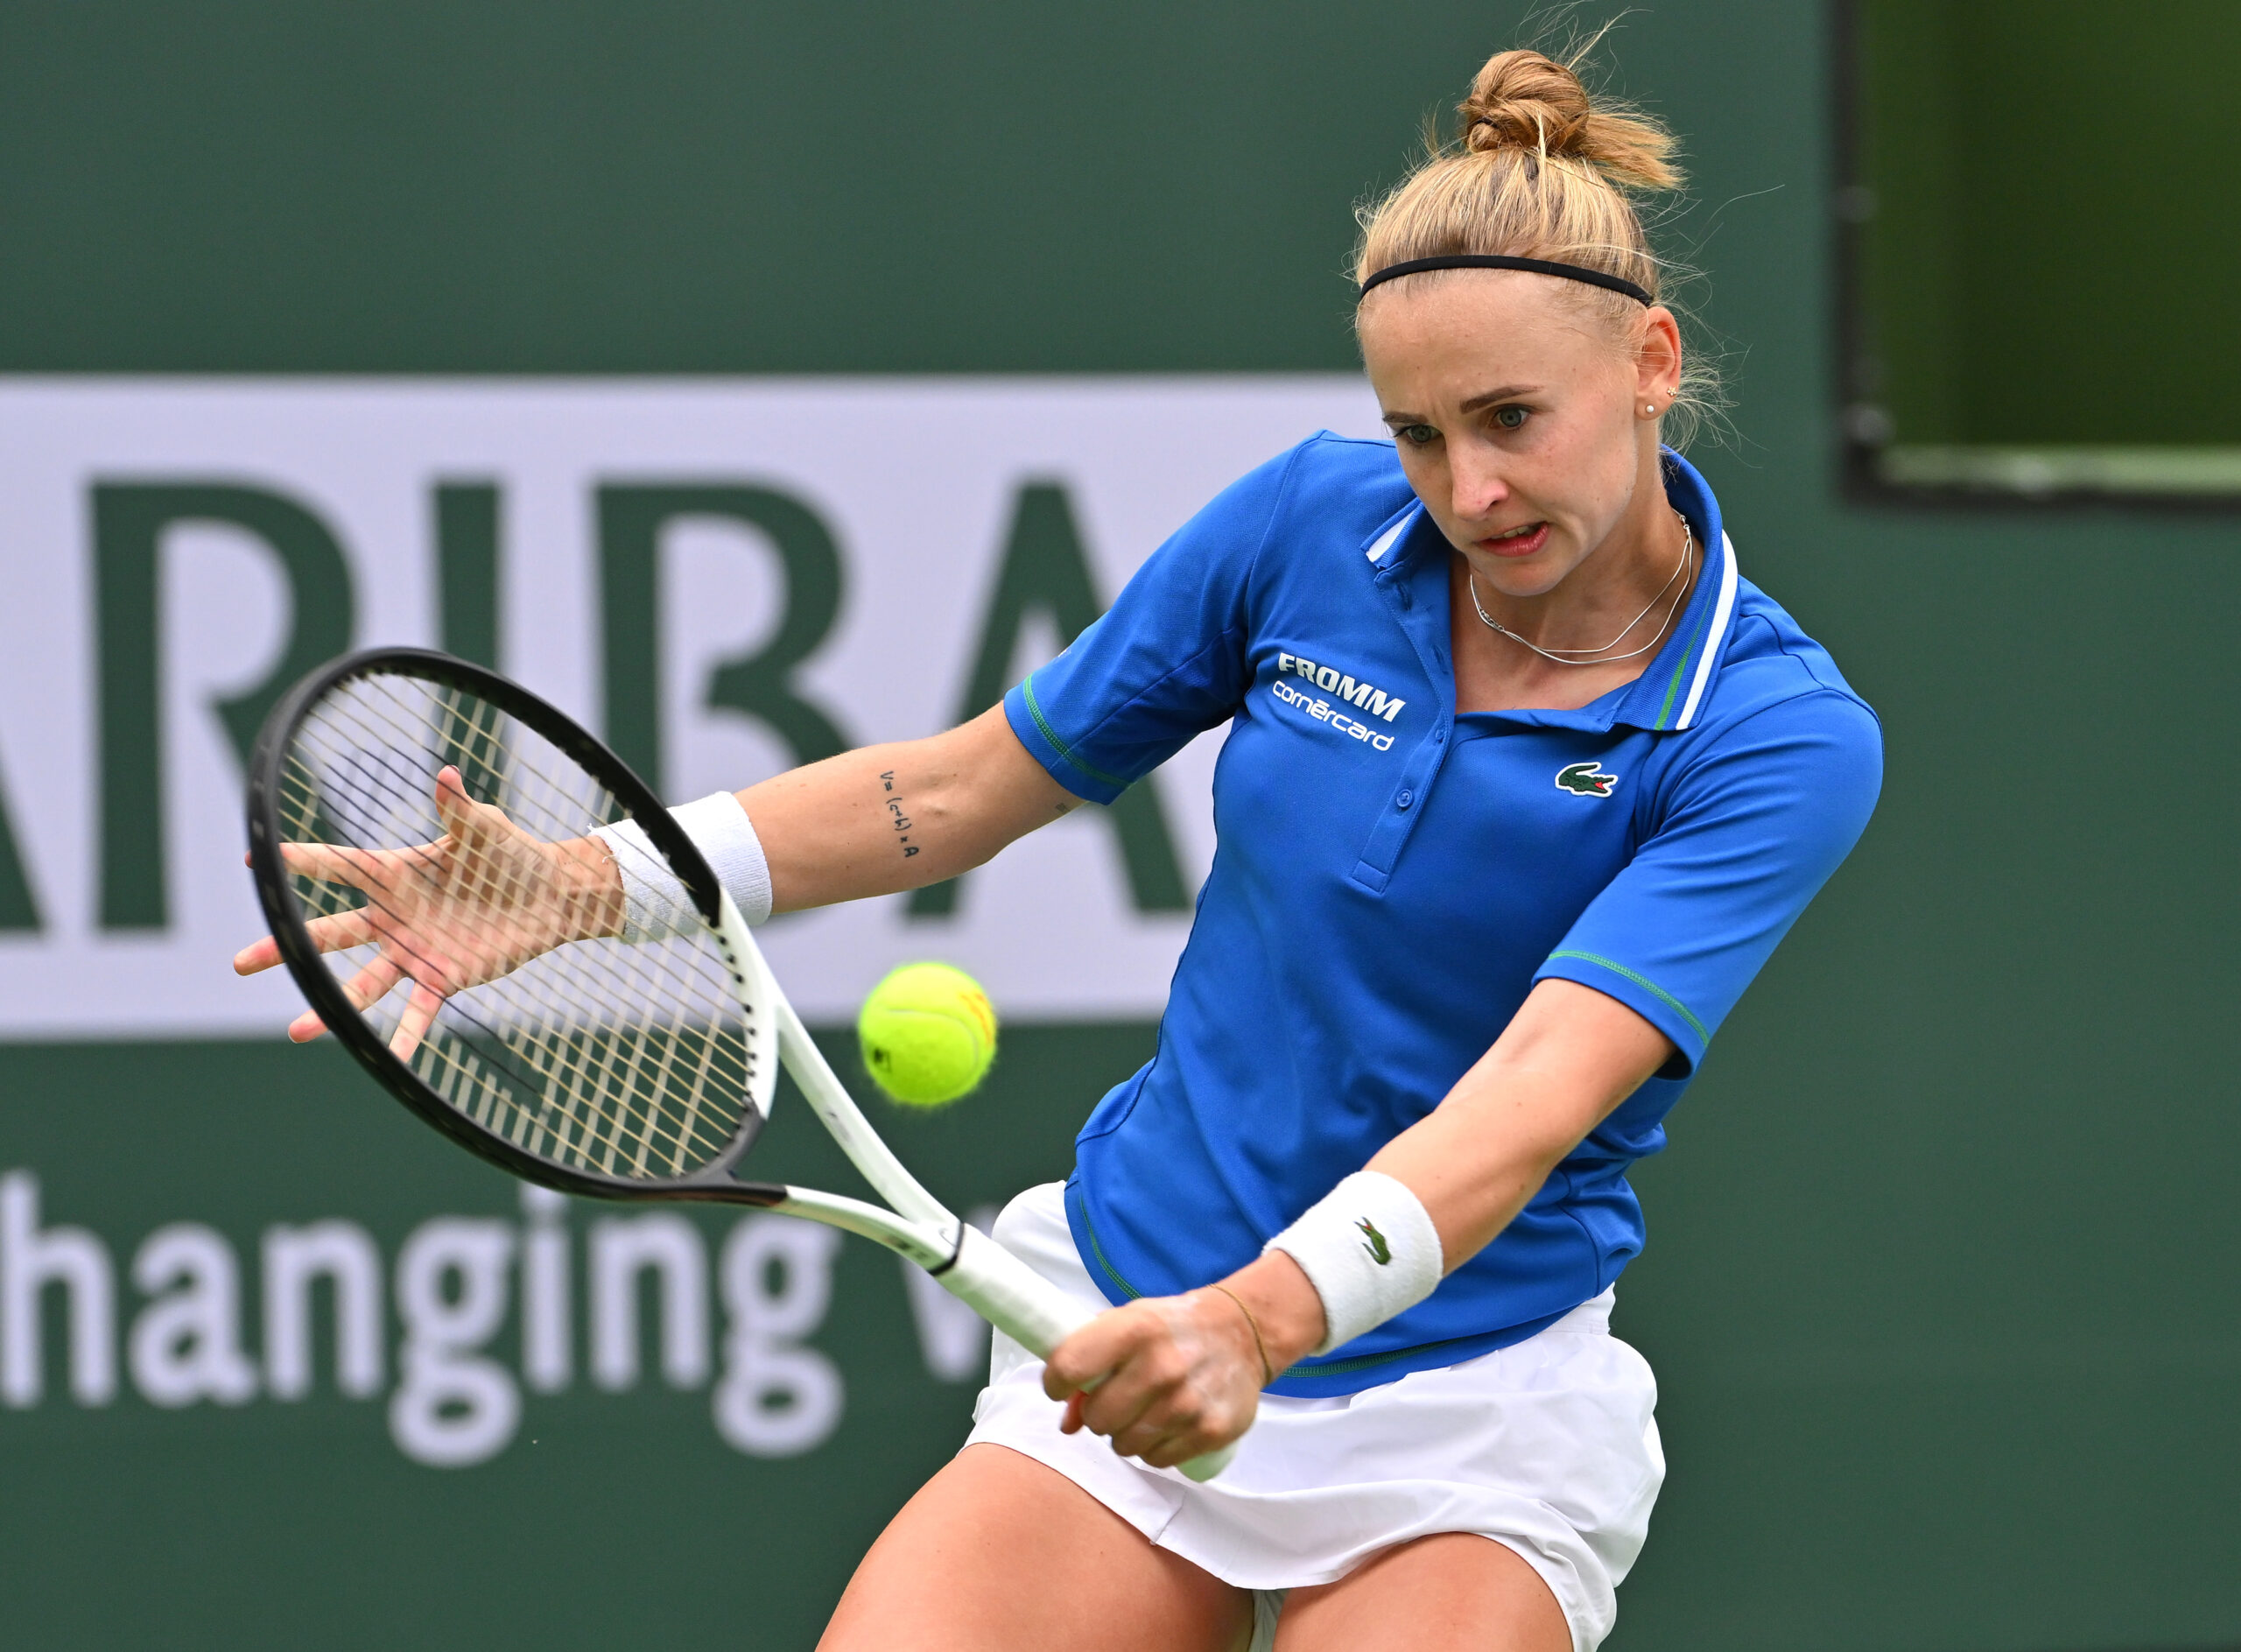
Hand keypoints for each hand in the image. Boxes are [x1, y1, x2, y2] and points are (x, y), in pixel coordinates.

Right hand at [233, 765, 624, 1057]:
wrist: (549, 894)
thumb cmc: (510, 854)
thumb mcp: (484, 828)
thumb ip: (459, 808)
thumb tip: (448, 773)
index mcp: (395, 874)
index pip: (338, 866)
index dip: (300, 861)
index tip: (254, 857)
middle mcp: (394, 917)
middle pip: (329, 934)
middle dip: (285, 948)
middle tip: (241, 963)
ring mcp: (414, 951)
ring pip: (362, 983)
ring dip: (332, 1007)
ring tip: (298, 1032)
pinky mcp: (444, 977)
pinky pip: (419, 1012)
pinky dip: (404, 1036)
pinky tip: (388, 1060)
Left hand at [1041, 1290, 1264, 1470]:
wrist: (1242, 1331)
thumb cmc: (1171, 1327)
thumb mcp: (1128, 1323)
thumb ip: (1090, 1362)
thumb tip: (1067, 1422)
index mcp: (1135, 1329)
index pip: (1069, 1367)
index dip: (1056, 1382)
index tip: (1063, 1385)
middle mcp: (1161, 1366)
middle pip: (1097, 1418)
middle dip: (1098, 1413)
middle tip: (1116, 1399)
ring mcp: (1187, 1402)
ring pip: (1124, 1445)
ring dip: (1125, 1434)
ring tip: (1143, 1411)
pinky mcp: (1211, 1430)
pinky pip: (1157, 1459)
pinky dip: (1154, 1448)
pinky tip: (1166, 1425)